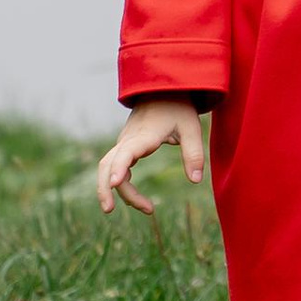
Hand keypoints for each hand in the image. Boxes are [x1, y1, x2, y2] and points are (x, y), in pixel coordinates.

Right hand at [96, 98, 208, 217]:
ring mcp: (124, 143)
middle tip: (110, 211)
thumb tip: (196, 181)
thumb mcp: (191, 128)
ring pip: (108, 168)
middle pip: (107, 166)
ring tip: (147, 209)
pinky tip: (137, 198)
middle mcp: (128, 140)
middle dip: (105, 188)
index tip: (114, 183)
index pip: (125, 154)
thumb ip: (194, 154)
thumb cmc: (178, 108)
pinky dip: (122, 184)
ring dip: (117, 191)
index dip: (118, 168)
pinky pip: (116, 167)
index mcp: (143, 135)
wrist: (163, 90)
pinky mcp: (126, 146)